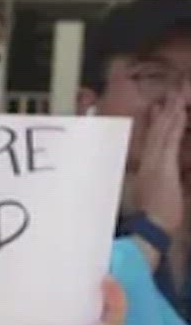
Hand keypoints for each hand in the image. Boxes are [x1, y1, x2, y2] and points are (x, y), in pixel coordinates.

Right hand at [131, 90, 186, 242]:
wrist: (149, 230)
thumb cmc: (149, 223)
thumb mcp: (149, 204)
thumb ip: (148, 191)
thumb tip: (147, 187)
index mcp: (146, 173)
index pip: (152, 144)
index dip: (155, 125)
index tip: (157, 109)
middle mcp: (148, 164)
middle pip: (156, 134)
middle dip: (164, 114)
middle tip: (170, 94)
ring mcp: (155, 163)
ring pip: (162, 133)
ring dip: (169, 114)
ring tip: (176, 96)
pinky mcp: (163, 165)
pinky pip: (168, 140)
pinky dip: (172, 125)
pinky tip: (177, 112)